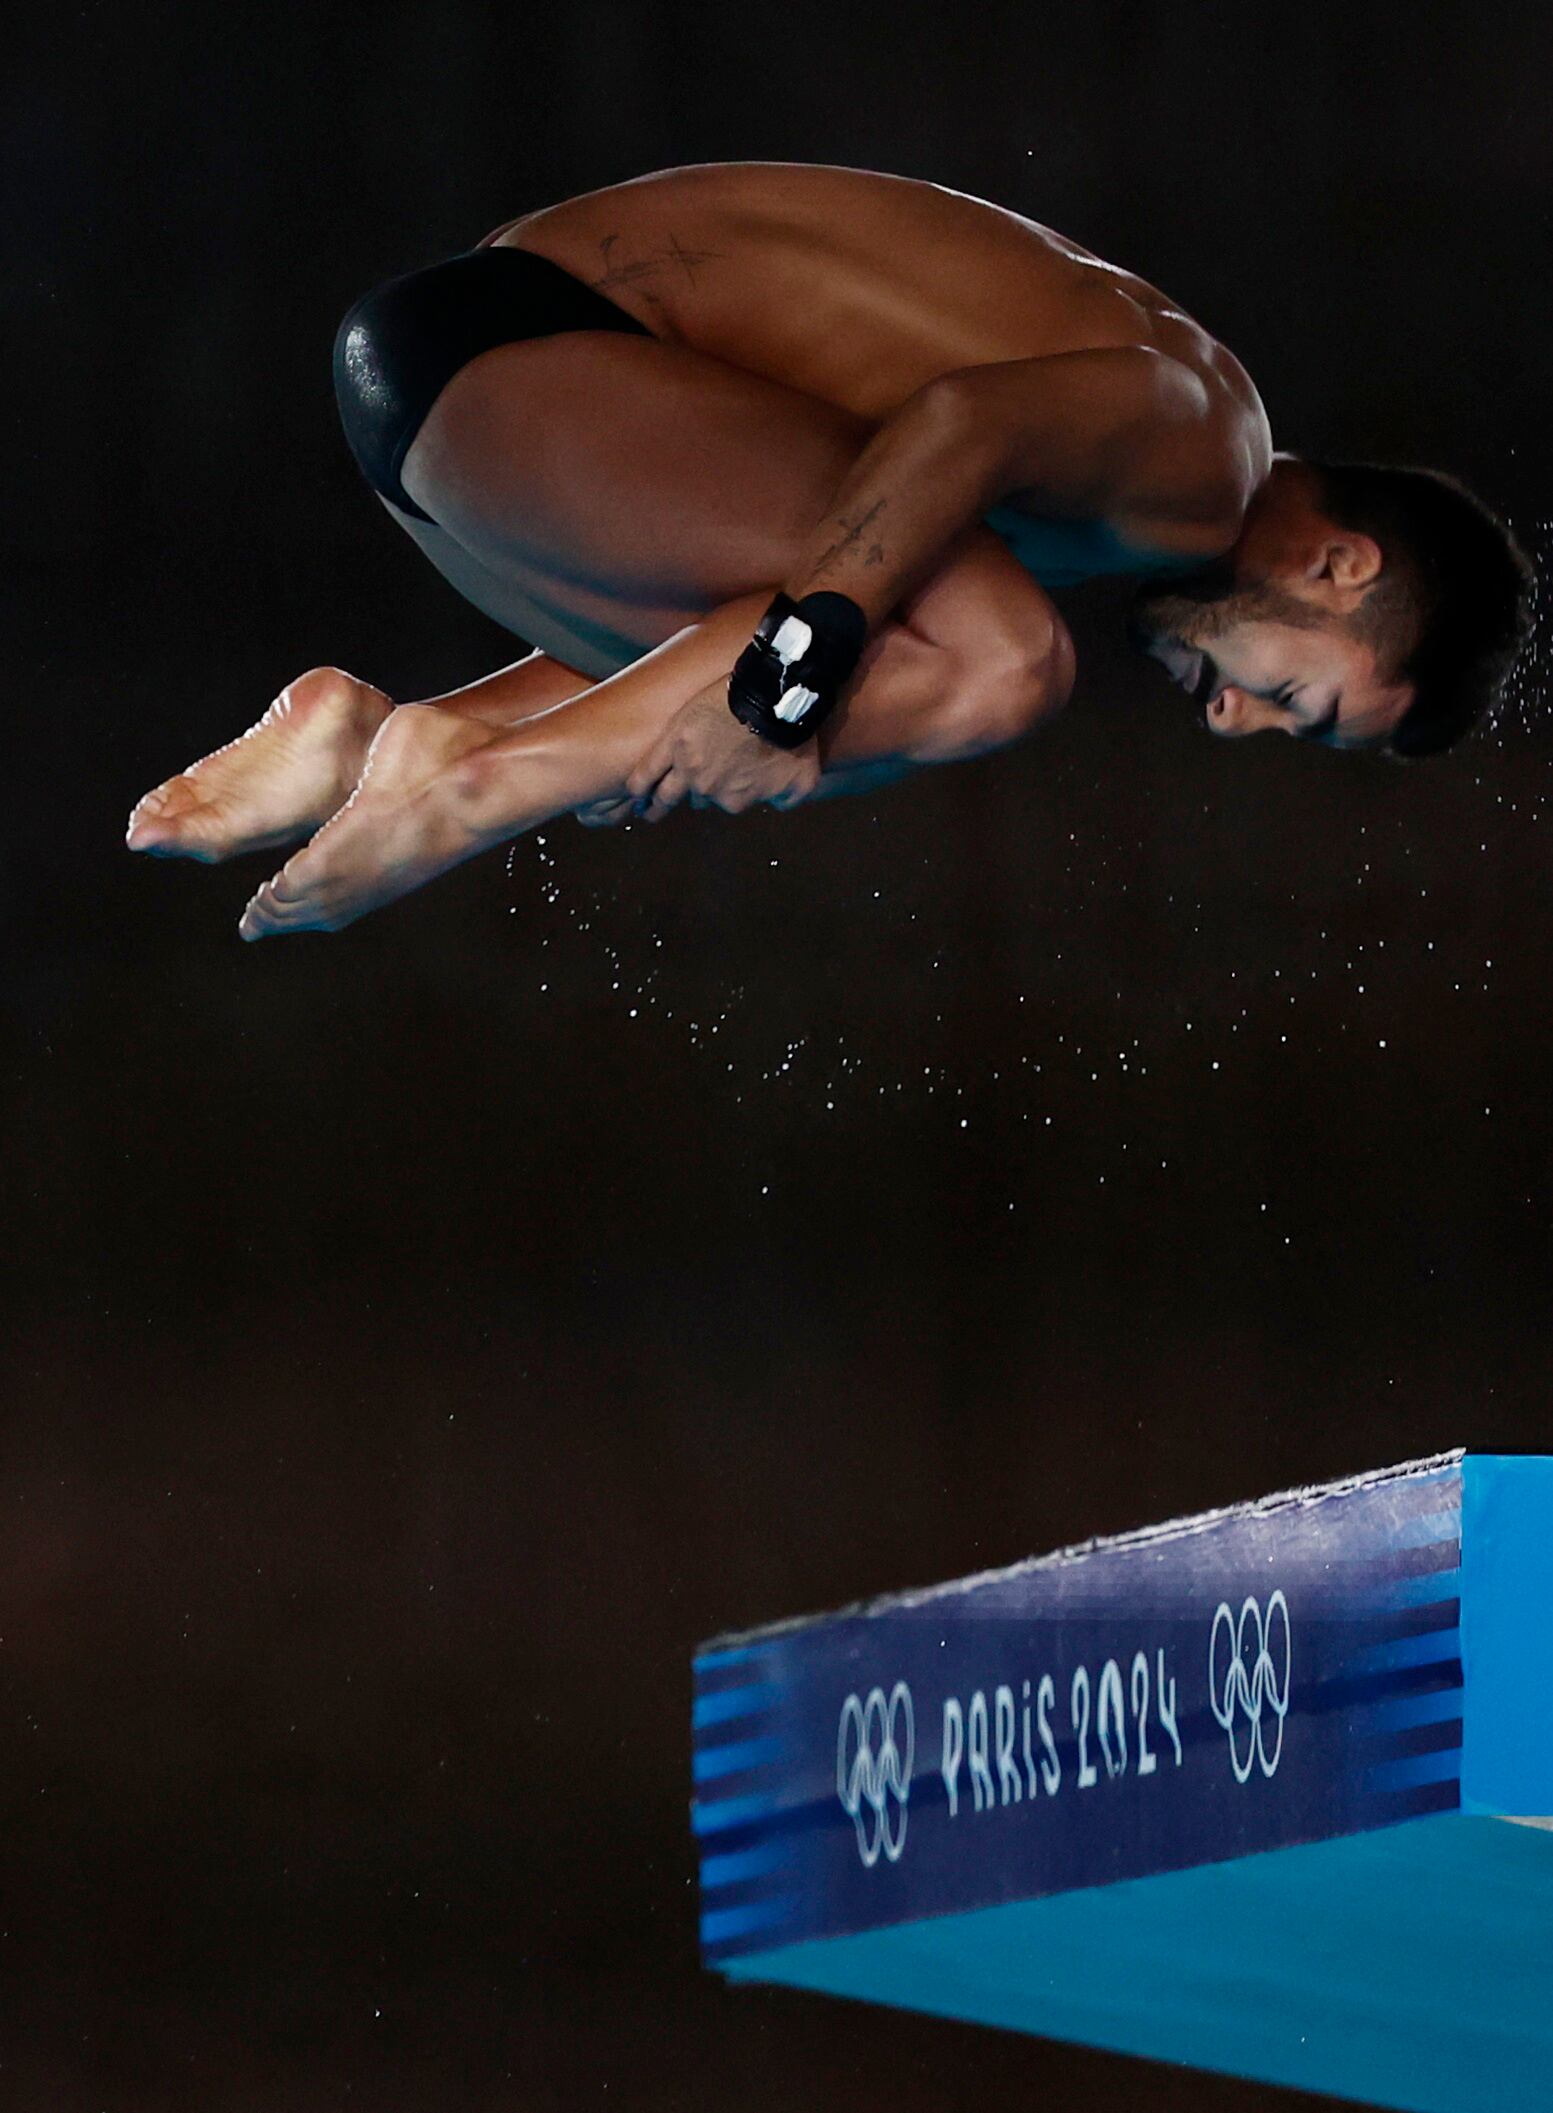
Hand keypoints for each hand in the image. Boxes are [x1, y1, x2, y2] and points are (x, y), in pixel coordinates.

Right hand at [624, 683, 822, 821]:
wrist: (774, 702)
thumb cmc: (791, 737)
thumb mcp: (802, 781)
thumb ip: (787, 799)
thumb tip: (776, 804)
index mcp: (734, 798)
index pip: (724, 801)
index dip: (724, 791)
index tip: (721, 783)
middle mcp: (708, 789)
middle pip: (693, 798)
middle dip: (686, 800)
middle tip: (668, 807)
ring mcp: (688, 766)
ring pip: (665, 790)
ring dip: (655, 802)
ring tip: (646, 808)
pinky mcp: (673, 741)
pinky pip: (648, 769)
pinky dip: (639, 782)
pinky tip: (633, 791)